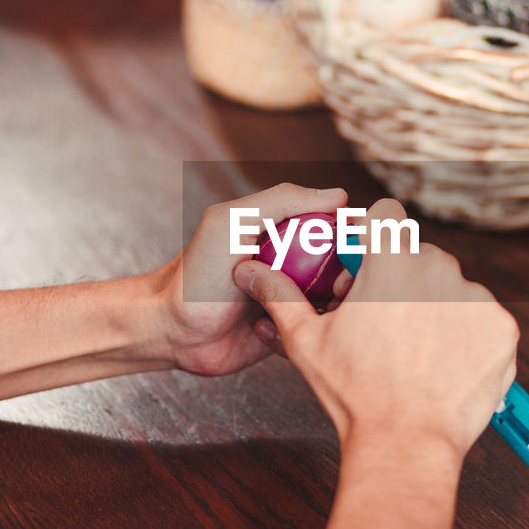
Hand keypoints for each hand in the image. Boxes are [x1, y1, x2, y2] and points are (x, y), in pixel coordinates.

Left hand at [156, 183, 347, 377]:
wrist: (171, 332)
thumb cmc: (196, 274)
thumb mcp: (234, 223)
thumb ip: (282, 200)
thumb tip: (338, 195)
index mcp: (285, 232)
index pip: (337, 228)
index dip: (353, 238)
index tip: (358, 251)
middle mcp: (293, 263)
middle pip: (344, 267)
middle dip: (346, 279)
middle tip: (333, 289)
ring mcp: (291, 298)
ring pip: (335, 303)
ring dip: (327, 309)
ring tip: (304, 311)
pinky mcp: (288, 331)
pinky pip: (314, 332)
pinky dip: (305, 332)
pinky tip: (275, 331)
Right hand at [233, 198, 518, 462]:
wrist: (405, 443)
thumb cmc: (354, 393)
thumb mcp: (307, 341)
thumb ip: (281, 296)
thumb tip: (249, 270)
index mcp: (390, 261)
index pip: (385, 214)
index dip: (373, 236)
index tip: (366, 266)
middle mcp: (438, 269)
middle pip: (419, 255)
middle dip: (402, 280)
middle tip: (383, 322)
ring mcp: (476, 298)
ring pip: (452, 287)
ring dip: (436, 307)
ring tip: (414, 350)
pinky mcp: (502, 328)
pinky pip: (482, 317)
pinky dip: (467, 334)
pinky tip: (443, 363)